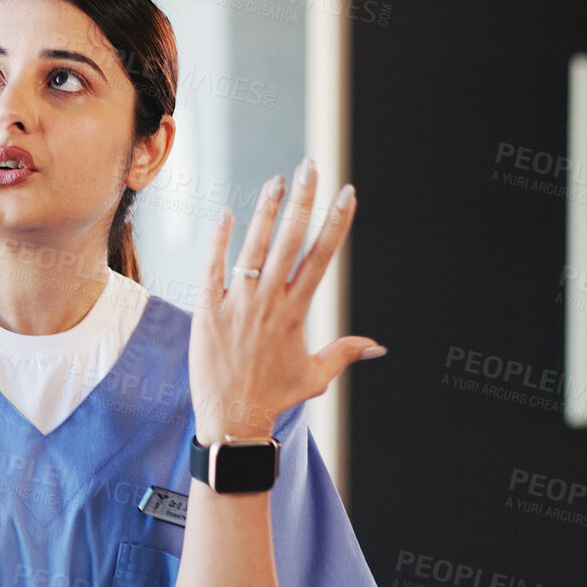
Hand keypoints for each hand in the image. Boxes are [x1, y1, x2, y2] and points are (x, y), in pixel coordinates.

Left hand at [190, 159, 383, 444]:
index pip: (321, 257)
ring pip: (254, 247)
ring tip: (278, 180)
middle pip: (290, 241)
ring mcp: (237, 303)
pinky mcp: (207, 310)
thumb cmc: (273, 397)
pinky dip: (219, 241)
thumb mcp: (316, 376)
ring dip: (266, 211)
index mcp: (297, 312)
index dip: (336, 223)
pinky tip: (226, 213)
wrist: (231, 418)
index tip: (347, 194)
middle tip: (312, 168)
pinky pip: (212, 268)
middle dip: (304, 202)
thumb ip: (345, 353)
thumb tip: (378, 345)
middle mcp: (269, 302)